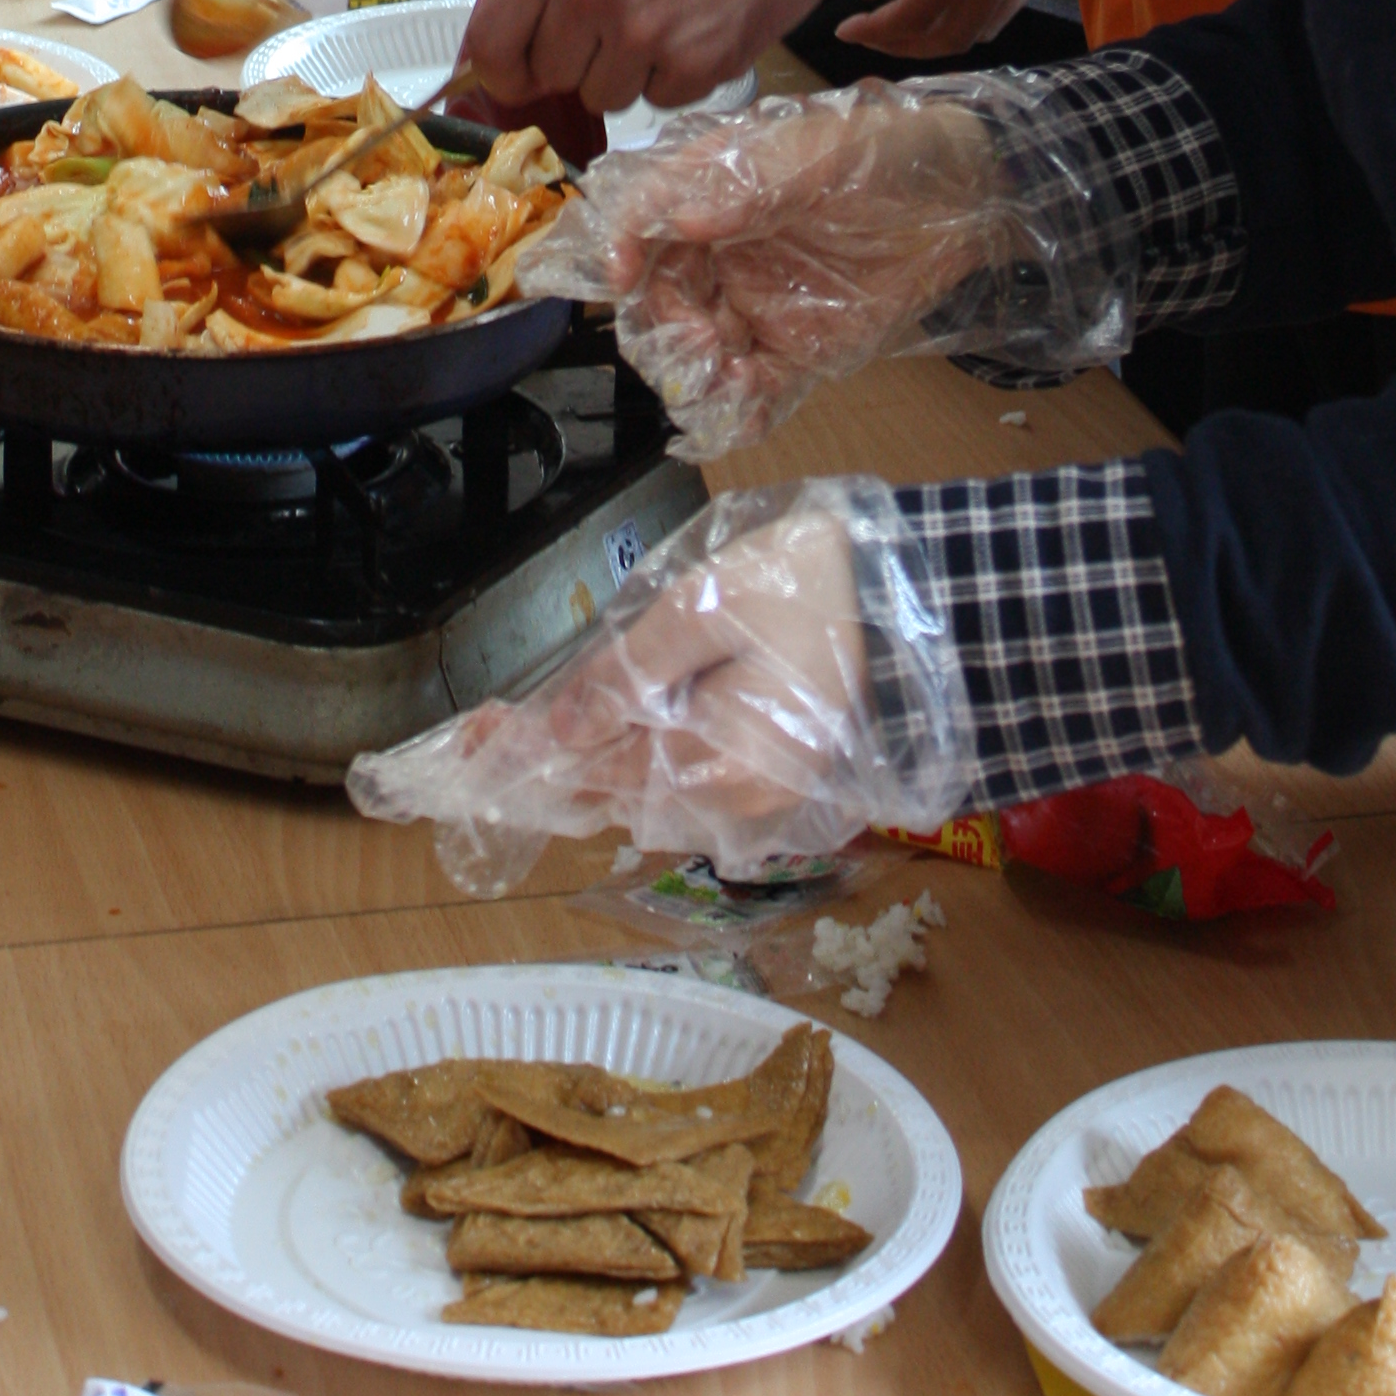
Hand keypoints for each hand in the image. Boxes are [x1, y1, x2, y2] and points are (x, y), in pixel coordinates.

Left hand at [346, 480, 972, 890]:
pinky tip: (596, 738)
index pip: (590, 774)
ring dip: (581, 765)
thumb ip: (625, 675)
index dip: (517, 762)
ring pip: (642, 792)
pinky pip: (683, 783)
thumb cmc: (822, 589)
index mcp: (718, 769)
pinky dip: (633, 760)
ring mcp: (755, 801)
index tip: (459, 750)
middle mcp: (733, 806)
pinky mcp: (770, 782)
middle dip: (539, 765)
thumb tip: (552, 732)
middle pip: (609, 794)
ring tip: (513, 741)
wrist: (936, 602)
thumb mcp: (709, 612)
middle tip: (471, 742)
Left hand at [451, 0, 828, 114]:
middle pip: (553, 77)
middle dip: (580, 58)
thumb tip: (525, 31)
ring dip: (630, 70)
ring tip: (667, 15)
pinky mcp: (697, 65)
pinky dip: (677, 74)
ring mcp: (643, 35)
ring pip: (606, 96)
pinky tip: (700, 25)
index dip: (506, 69)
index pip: (492, 46)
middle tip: (618, 21)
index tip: (524, 72)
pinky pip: (661, 98)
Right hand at [546, 79, 1011, 447]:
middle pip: (663, 293)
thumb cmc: (888, 154)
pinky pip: (752, 388)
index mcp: (717, 190)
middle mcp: (724, 250)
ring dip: (695, 371)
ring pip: (698, 347)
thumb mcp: (822, 153)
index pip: (647, 216)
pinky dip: (736, 407)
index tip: (623, 278)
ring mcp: (756, 302)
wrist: (965, 199)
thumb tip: (681, 219)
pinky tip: (743, 409)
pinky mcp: (795, 348)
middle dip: (664, 322)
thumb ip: (752, 183)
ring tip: (725, 378)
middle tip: (697, 340)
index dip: (623, 244)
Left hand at [839, 0, 1067, 57]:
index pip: (914, 14)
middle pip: (948, 39)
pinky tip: (946, 2)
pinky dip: (968, 19)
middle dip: (902, 44)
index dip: (876, 31)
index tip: (844, 31)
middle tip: (869, 35)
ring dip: (936, 37)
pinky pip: (1002, 12)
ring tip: (901, 24)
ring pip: (978, 31)